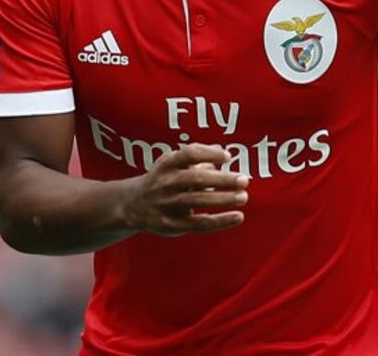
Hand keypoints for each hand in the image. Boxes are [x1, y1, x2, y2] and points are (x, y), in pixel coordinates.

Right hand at [122, 143, 248, 236]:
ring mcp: (168, 204)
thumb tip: (223, 154)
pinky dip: (220, 221)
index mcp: (167, 164)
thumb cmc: (163, 178)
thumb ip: (197, 158)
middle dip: (222, 180)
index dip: (209, 154)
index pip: (189, 154)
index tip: (227, 157)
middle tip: (244, 180)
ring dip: (223, 199)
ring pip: (198, 201)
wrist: (132, 205)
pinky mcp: (172, 224)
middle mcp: (166, 183)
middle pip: (196, 179)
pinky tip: (238, 217)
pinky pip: (200, 223)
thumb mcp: (173, 163)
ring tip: (243, 197)